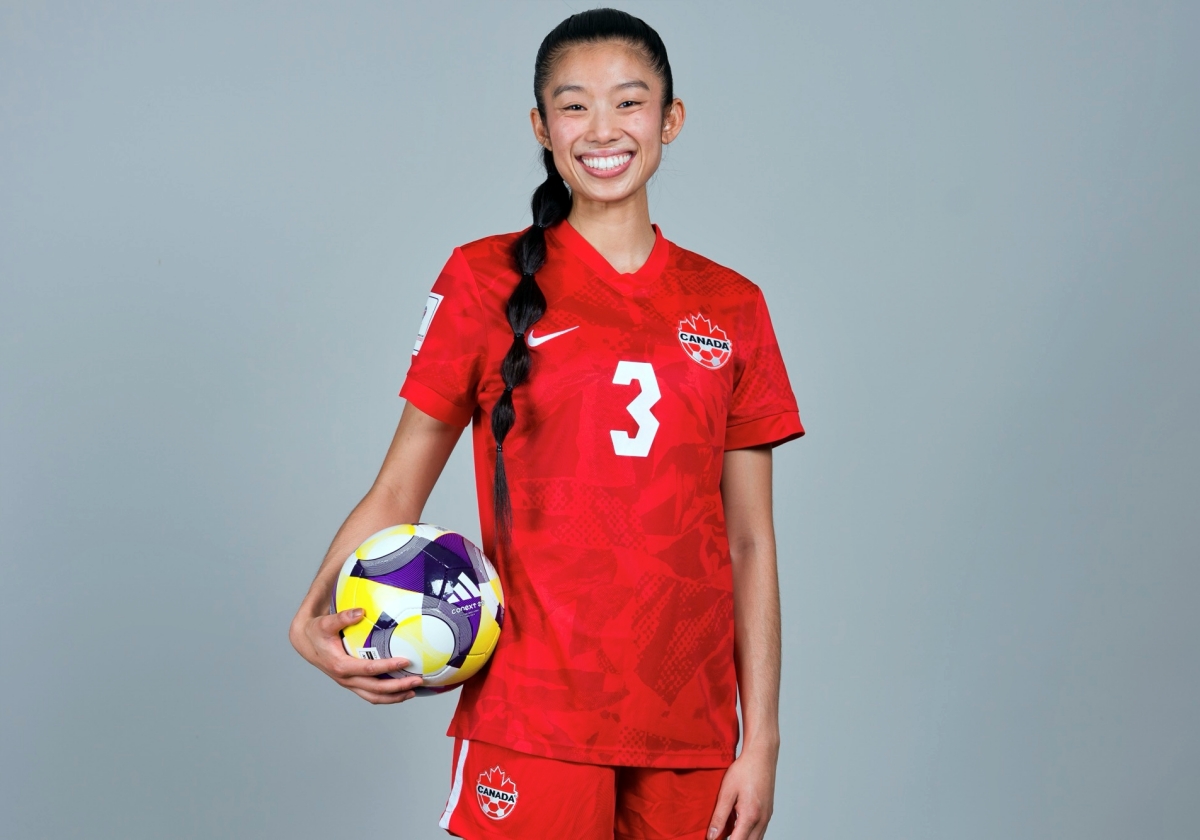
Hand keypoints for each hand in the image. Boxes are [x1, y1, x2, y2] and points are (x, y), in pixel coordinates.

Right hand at [290, 607, 423, 703]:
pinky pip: (371, 694)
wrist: (306, 642)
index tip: (406, 661)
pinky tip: (401, 690)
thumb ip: (343, 617)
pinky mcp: (352, 683)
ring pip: (374, 697)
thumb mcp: (326, 623)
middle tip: (417, 680)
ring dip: (394, 696)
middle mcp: (345, 679)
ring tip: (413, 691)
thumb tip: (360, 611)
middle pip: (375, 689)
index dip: (388, 667)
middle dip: (398, 687)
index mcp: (341, 665)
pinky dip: (387, 695)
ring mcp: (349, 683)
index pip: (369, 670)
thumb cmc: (317, 631)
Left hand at [706, 746, 776, 839]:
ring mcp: (767, 817)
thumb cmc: (744, 770)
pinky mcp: (768, 812)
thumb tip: (712, 836)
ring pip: (756, 839)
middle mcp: (762, 820)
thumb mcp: (726, 792)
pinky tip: (739, 826)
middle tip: (721, 836)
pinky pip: (760, 831)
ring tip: (729, 832)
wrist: (761, 756)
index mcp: (750, 816)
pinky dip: (749, 833)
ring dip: (743, 838)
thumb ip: (719, 816)